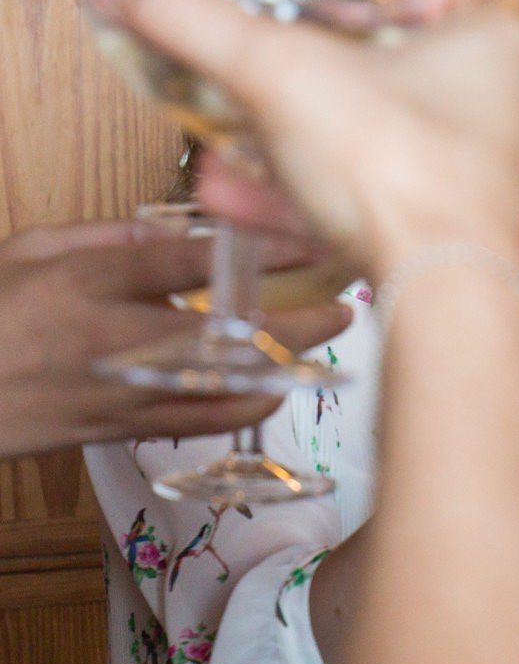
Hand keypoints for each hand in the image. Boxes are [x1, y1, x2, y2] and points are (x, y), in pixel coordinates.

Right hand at [0, 222, 349, 457]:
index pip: (189, 262)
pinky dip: (246, 405)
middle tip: (342, 305)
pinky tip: (272, 386)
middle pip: (230, 338)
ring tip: (321, 345)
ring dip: (287, 371)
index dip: (260, 249)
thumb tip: (182, 231)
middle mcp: (112, 345)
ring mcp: (120, 396)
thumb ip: (108, 238)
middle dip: (299, 325)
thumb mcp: (31, 251)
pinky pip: (201, 425)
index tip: (311, 240)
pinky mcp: (119, 432)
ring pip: (229, 394)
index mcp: (85, 286)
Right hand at [80, 0, 518, 277]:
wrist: (453, 303)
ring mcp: (513, 184)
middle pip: (429, 76)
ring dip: (321, 148)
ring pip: (407, 151)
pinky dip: (339, 205)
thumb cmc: (397, 171)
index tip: (352, 13)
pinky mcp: (492, 246)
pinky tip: (253, 207)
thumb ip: (192, 18)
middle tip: (277, 85)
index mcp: (506, 45)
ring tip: (237, 152)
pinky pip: (408, 211)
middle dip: (340, 82)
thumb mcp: (275, 73)